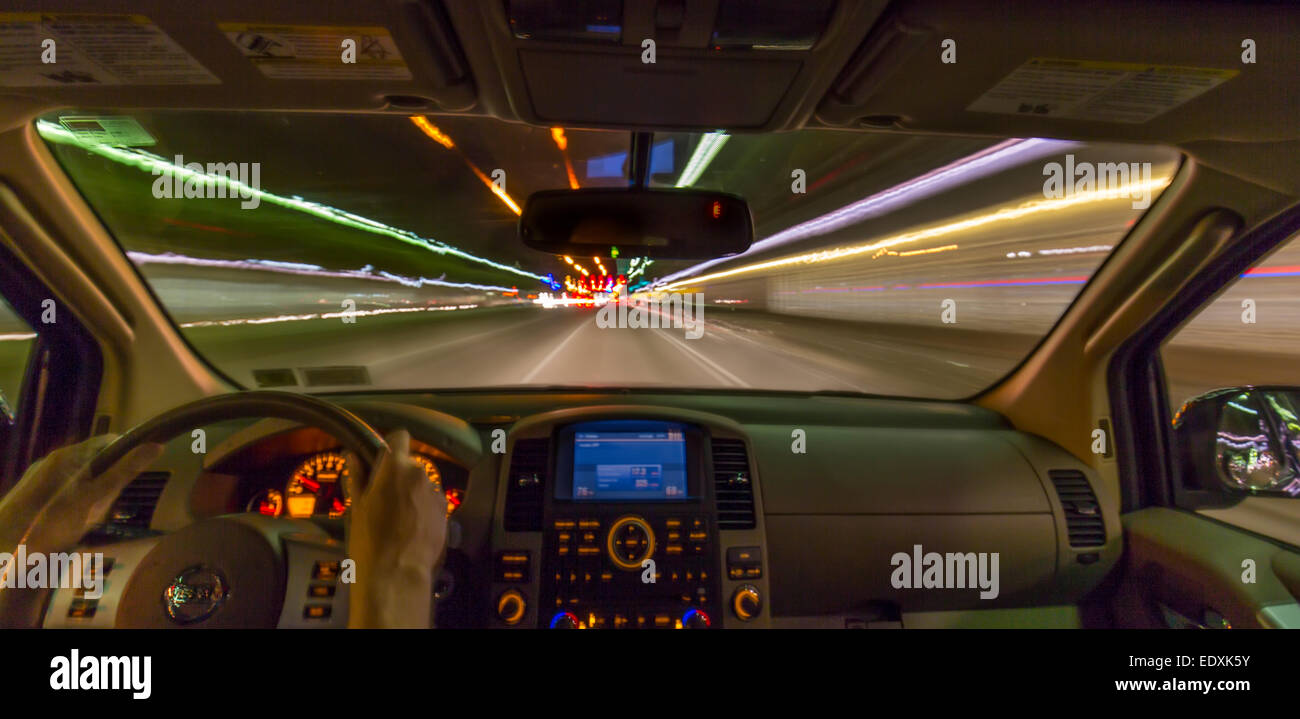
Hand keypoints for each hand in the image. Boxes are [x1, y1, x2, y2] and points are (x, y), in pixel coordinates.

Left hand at [0, 434, 161, 627]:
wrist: (8, 550)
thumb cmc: (54, 521)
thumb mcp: (96, 497)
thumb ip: (125, 471)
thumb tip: (157, 446)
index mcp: (68, 455)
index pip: (109, 441)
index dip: (129, 452)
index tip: (140, 472)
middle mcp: (51, 460)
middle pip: (93, 460)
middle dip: (108, 478)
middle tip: (112, 503)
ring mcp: (37, 477)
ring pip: (77, 476)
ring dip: (91, 492)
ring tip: (92, 517)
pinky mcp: (29, 495)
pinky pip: (61, 490)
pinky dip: (73, 501)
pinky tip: (70, 523)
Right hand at [344, 429, 445, 627]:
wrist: (397, 572)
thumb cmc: (370, 538)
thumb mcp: (358, 506)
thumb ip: (357, 477)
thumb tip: (352, 456)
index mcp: (397, 467)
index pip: (399, 437)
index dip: (390, 445)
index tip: (381, 459)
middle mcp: (421, 474)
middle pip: (410, 465)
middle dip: (399, 476)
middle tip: (383, 497)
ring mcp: (436, 494)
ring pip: (422, 485)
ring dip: (412, 493)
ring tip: (398, 518)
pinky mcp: (445, 514)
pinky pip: (432, 503)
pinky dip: (423, 510)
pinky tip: (411, 529)